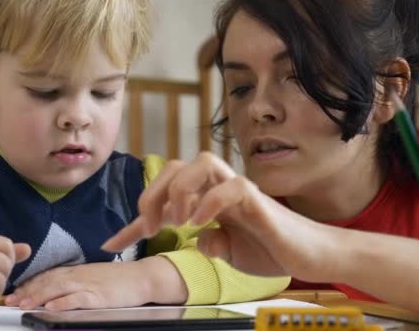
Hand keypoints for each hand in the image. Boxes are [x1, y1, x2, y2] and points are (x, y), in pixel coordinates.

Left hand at [6, 257, 186, 310]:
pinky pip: (77, 298)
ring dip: (38, 296)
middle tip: (10, 300)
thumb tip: (56, 291)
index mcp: (77, 271)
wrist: (142, 277)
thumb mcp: (93, 277)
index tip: (14, 292)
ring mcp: (88, 284)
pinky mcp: (99, 295)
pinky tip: (51, 307)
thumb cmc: (119, 280)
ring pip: (58, 288)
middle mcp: (79, 275)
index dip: (29, 284)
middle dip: (27, 291)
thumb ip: (75, 282)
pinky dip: (63, 302)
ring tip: (23, 304)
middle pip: (48, 281)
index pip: (47, 276)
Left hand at [103, 152, 336, 281]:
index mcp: (207, 200)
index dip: (134, 221)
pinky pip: (231, 186)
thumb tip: (196, 239)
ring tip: (179, 220)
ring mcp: (238, 190)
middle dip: (152, 193)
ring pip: (201, 162)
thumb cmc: (270, 249)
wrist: (308, 256)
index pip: (164, 200)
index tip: (110, 244)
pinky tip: (200, 224)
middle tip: (148, 227)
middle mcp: (219, 188)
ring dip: (179, 190)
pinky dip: (211, 202)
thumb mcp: (226, 252)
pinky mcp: (258, 199)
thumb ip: (208, 243)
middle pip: (176, 166)